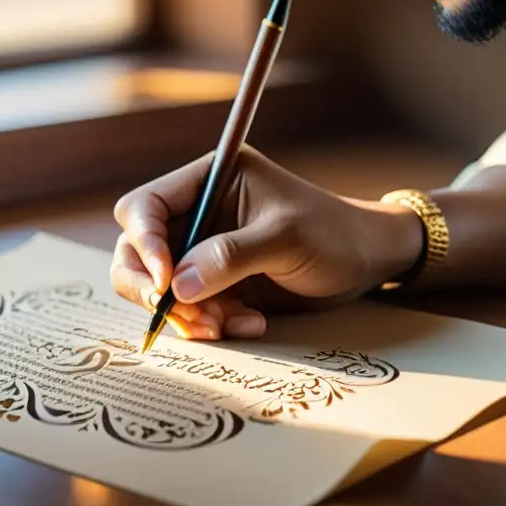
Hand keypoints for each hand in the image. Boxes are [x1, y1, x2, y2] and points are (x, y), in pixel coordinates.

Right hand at [110, 146, 422, 340]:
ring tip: (224, 326)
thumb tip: (177, 286)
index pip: (144, 206)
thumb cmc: (334, 233)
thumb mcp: (286, 238)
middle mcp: (196, 213)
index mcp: (207, 180)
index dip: (144, 243)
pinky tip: (250, 325)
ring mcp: (202, 251)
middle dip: (152, 287)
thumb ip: (231, 256)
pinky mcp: (214, 285)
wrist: (369, 263)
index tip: (165, 281)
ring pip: (157, 288)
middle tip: (183, 316)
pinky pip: (188, 311)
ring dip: (184, 313)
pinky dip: (208, 325)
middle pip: (136, 250)